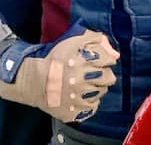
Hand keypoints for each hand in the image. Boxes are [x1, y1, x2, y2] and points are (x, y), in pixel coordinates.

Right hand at [0, 28, 118, 123]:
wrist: (35, 80)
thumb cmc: (57, 58)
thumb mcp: (76, 40)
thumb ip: (98, 40)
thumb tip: (115, 55)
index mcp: (83, 60)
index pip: (109, 60)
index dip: (105, 59)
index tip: (97, 61)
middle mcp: (81, 79)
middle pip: (109, 78)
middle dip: (103, 74)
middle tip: (92, 73)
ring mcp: (77, 97)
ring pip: (101, 92)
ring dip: (96, 87)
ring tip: (85, 83)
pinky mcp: (73, 111)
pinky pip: (92, 107)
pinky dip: (90, 101)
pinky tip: (82, 95)